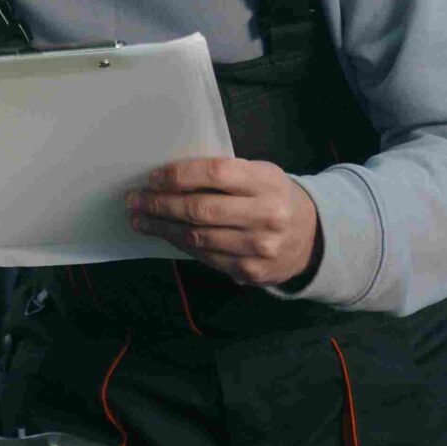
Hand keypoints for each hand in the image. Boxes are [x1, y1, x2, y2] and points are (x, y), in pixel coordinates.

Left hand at [126, 158, 318, 288]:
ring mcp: (259, 247)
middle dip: (160, 204)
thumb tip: (170, 176)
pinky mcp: (251, 271)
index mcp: (266, 182)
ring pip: (198, 237)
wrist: (311, 237)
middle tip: (135, 200)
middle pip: (200, 209)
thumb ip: (226, 174)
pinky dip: (181, 244)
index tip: (152, 177)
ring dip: (162, 228)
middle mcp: (265, 215)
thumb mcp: (261, 174)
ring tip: (140, 219)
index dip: (178, 175)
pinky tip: (166, 234)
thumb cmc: (273, 197)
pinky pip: (206, 257)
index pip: (215, 173)